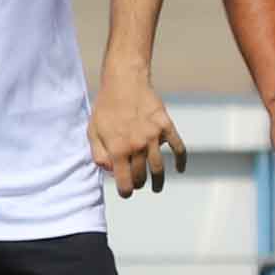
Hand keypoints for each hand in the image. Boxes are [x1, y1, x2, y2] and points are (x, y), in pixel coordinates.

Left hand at [92, 73, 186, 198]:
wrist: (124, 82)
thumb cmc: (106, 107)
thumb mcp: (93, 131)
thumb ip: (98, 154)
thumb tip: (109, 171)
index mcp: (118, 149)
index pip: (125, 182)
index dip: (125, 191)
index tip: (126, 193)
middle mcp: (137, 146)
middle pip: (142, 176)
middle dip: (138, 184)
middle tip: (137, 184)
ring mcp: (154, 137)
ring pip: (159, 168)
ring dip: (158, 181)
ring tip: (156, 188)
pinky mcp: (166, 126)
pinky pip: (178, 148)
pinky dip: (181, 161)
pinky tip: (179, 169)